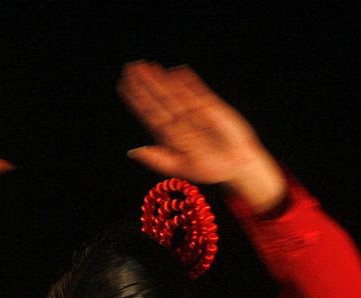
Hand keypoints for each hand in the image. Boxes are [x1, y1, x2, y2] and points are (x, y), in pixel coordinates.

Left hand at [119, 61, 285, 212]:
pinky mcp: (212, 107)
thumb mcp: (180, 168)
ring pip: (174, 91)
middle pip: (158, 98)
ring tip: (147, 66)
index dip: (136, 99)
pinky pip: (197, 91)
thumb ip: (158, 159)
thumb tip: (134, 151)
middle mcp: (179, 121)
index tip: (123, 85)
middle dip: (145, 82)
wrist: (237, 167)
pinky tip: (177, 70)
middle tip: (131, 67)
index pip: (148, 112)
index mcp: (168, 135)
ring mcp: (194, 112)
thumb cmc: (210, 169)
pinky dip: (188, 81)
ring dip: (161, 79)